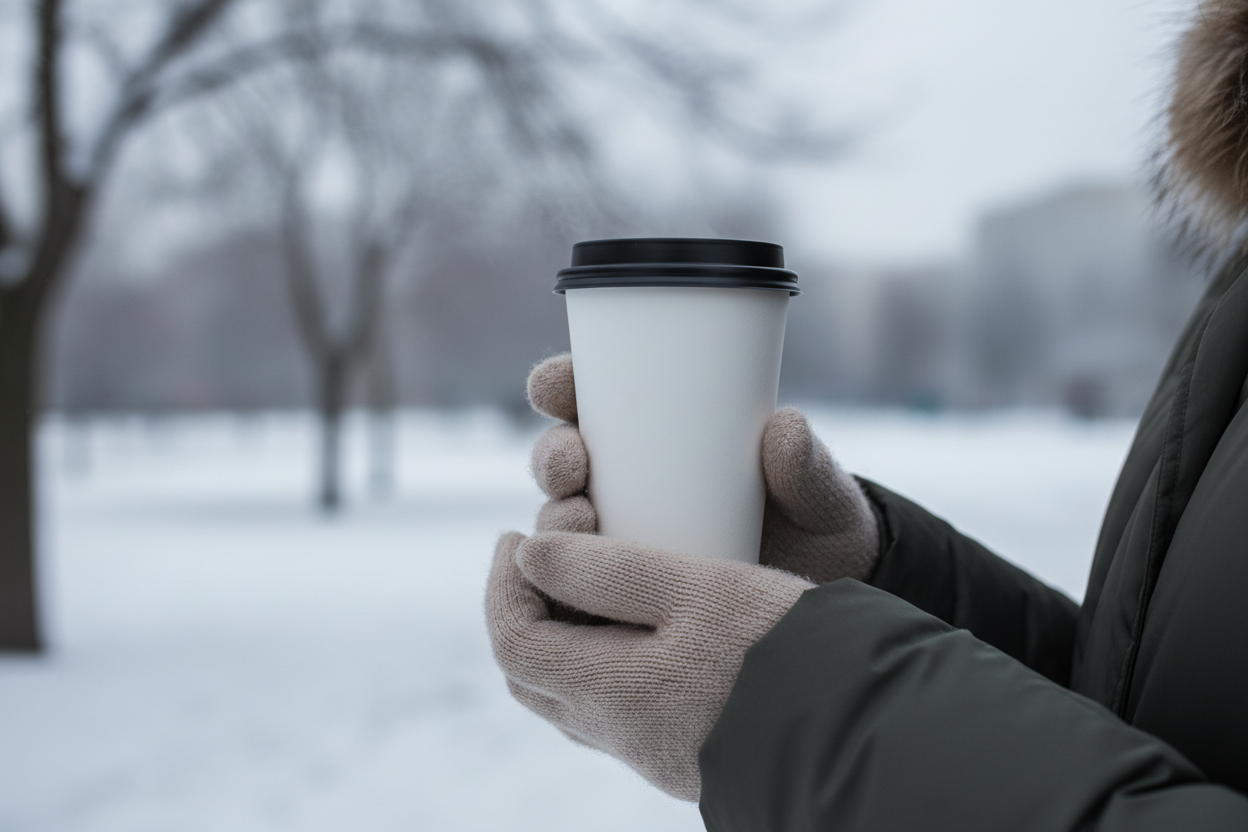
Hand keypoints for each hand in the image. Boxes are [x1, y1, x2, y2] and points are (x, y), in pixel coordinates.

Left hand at [485, 529, 813, 800]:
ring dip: (560, 635)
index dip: (501, 584)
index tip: (517, 532)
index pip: (513, 641)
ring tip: (583, 582)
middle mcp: (620, 732)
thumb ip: (607, 571)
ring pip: (569, 695)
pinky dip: (598, 660)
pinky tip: (635, 628)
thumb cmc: (782, 648)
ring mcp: (650, 750)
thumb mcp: (696, 587)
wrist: (858, 729)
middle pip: (532, 673)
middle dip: (520, 608)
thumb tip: (528, 555)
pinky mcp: (683, 752)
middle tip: (538, 556)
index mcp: (611, 690)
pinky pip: (612, 708)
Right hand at [526, 353, 880, 582]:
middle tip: (573, 464)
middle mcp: (627, 486)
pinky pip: (570, 593)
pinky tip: (560, 587)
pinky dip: (555, 586)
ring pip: (557, 525)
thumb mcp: (820, 497)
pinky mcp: (618, 600)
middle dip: (552, 456)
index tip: (558, 384)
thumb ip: (807, 467)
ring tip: (578, 520)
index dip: (560, 384)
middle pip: (560, 461)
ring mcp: (619, 543)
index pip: (594, 400)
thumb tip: (785, 427)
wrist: (824, 614)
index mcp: (661, 438)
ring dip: (552, 518)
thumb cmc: (816, 531)